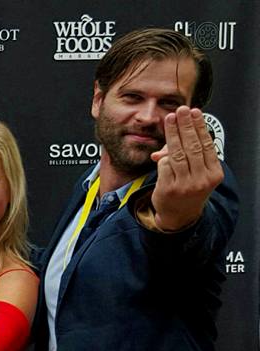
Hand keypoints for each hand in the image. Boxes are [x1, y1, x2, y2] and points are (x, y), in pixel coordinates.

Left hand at [149, 107, 222, 230]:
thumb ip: (186, 156)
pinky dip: (163, 157)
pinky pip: (164, 165)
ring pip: (177, 153)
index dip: (200, 126)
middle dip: (186, 125)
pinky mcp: (168, 189)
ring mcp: (185, 185)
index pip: (206, 145)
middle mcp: (202, 179)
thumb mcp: (195, 174)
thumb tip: (167, 146)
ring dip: (173, 133)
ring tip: (170, 119)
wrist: (180, 216)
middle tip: (181, 110)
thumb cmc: (188, 189)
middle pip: (192, 146)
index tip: (195, 112)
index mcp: (214, 173)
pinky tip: (161, 151)